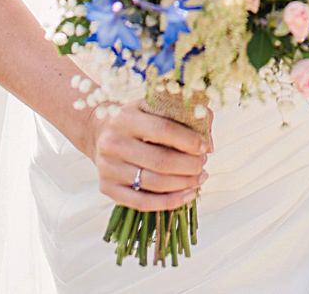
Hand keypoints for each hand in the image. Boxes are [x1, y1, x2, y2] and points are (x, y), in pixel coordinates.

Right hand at [88, 104, 208, 210]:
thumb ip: (185, 115)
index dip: (188, 140)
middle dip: (189, 165)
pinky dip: (169, 202)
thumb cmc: (138, 118)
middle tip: (203, 164)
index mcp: (125, 117)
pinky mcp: (107, 188)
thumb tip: (208, 143)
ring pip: (153, 184)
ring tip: (200, 178)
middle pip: (160, 160)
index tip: (205, 146)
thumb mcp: (155, 106)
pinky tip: (187, 195)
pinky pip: (142, 203)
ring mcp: (108, 168)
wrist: (100, 132)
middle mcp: (113, 142)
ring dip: (183, 184)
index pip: (163, 129)